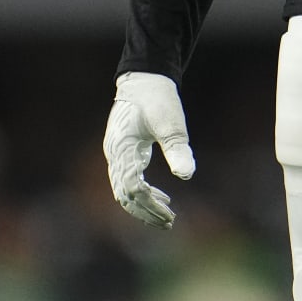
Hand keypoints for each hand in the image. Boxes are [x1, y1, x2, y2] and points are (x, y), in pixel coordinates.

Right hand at [102, 71, 196, 227]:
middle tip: (170, 222)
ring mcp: (115, 153)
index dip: (150, 205)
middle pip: (124, 195)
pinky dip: (141, 193)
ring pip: (123, 190)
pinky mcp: (121, 152)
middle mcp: (114, 154)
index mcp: (123, 148)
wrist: (145, 78)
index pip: (132, 187)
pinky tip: (161, 198)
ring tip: (167, 215)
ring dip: (143, 206)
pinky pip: (126, 181)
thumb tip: (187, 175)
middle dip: (146, 212)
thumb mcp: (171, 123)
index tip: (170, 214)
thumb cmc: (158, 98)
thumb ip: (177, 148)